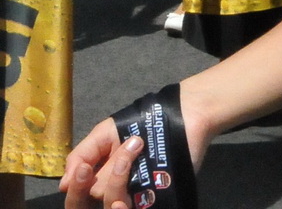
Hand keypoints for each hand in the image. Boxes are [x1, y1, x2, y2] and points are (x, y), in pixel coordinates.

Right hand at [62, 111, 211, 208]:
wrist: (184, 115)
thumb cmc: (143, 123)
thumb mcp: (105, 134)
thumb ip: (82, 155)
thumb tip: (63, 185)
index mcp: (100, 177)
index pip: (77, 196)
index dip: (77, 186)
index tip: (85, 169)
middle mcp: (116, 190)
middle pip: (95, 196)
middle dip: (107, 171)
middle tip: (127, 148)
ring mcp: (136, 195)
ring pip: (114, 201)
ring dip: (121, 173)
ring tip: (138, 148)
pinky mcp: (156, 198)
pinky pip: (135, 206)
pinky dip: (129, 200)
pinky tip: (135, 188)